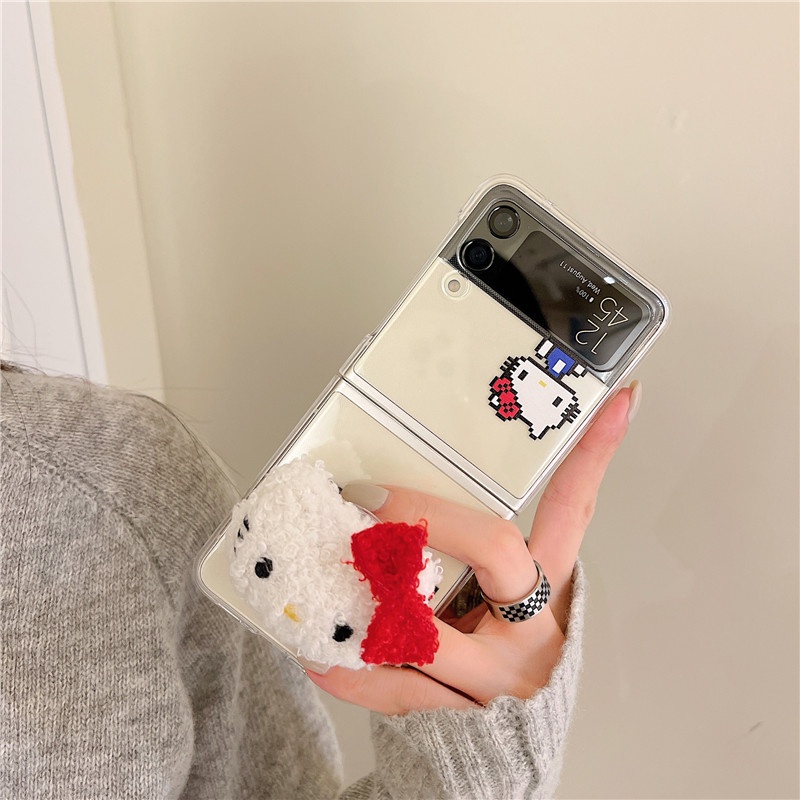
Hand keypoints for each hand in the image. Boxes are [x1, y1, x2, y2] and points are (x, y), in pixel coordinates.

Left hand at [308, 384, 639, 713]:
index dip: (595, 456)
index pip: (574, 511)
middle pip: (493, 548)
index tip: (616, 400)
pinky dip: (341, 661)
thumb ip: (481, 558)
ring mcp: (487, 678)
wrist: (504, 761)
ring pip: (425, 625)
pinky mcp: (445, 713)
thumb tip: (414, 495)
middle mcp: (526, 632)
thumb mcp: (511, 605)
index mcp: (549, 594)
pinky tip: (312, 640)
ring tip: (317, 553)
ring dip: (365, 586)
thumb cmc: (505, 662)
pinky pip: (385, 684)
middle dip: (429, 514)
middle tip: (370, 494)